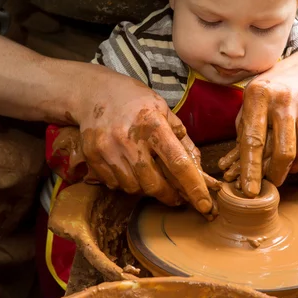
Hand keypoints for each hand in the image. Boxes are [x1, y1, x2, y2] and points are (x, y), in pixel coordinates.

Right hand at [72, 66, 215, 215]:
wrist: (96, 92)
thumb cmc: (136, 101)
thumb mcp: (164, 111)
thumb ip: (182, 141)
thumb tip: (199, 171)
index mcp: (153, 123)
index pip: (177, 163)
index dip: (193, 187)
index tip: (204, 205)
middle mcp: (128, 138)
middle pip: (154, 184)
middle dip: (169, 195)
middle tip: (177, 195)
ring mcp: (107, 148)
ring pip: (133, 188)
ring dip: (146, 188)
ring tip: (149, 173)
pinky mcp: (92, 156)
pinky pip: (114, 184)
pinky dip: (126, 183)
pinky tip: (129, 168)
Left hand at [218, 55, 297, 196]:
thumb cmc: (271, 90)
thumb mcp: (250, 101)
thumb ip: (243, 130)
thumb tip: (232, 166)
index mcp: (259, 95)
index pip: (253, 140)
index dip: (250, 169)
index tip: (249, 191)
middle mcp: (285, 100)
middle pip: (283, 152)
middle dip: (276, 175)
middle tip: (271, 182)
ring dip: (293, 168)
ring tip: (285, 166)